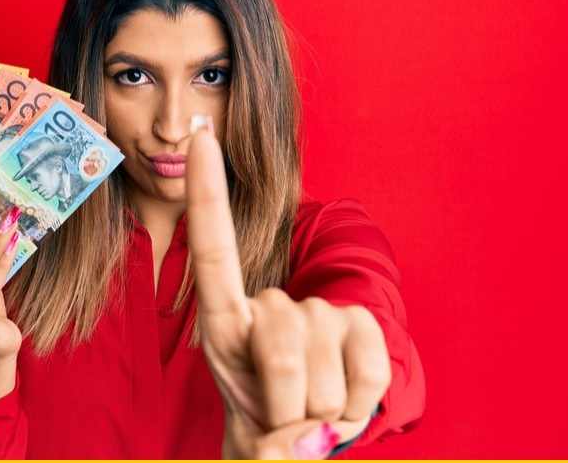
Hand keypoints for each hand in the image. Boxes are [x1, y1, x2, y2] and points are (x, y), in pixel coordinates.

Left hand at [185, 118, 390, 458]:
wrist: (302, 448)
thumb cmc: (265, 431)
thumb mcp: (246, 430)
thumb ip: (265, 439)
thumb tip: (297, 448)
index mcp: (226, 321)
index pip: (215, 248)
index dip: (209, 192)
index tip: (199, 136)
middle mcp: (272, 306)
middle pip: (279, 333)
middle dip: (281, 398)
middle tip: (281, 423)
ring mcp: (321, 313)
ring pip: (320, 353)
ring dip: (316, 409)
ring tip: (308, 417)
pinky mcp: (364, 327)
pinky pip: (369, 362)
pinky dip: (359, 401)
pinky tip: (345, 406)